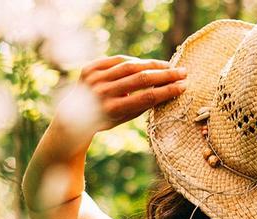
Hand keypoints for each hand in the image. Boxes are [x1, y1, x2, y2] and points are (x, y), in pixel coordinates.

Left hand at [58, 55, 187, 137]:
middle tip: (183, 72)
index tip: (183, 86)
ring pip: (130, 66)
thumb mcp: (124, 118)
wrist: (73, 116)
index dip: (167, 91)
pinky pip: (116, 60)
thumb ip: (142, 104)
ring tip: (168, 66)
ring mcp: (95, 78)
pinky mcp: (90, 68)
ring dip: (152, 65)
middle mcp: (103, 92)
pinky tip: (147, 64)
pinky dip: (133, 61)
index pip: (147, 97)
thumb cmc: (105, 119)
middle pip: (141, 79)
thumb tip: (167, 89)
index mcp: (113, 109)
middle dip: (165, 75)